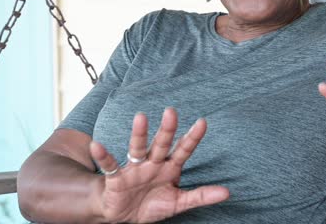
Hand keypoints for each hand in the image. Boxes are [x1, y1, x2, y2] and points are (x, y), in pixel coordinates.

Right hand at [89, 108, 228, 222]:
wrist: (124, 216)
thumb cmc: (152, 204)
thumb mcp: (179, 202)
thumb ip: (201, 195)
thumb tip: (227, 193)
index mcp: (170, 167)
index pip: (183, 150)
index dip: (192, 138)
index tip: (203, 122)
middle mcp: (152, 163)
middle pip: (161, 144)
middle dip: (167, 129)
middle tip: (171, 112)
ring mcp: (134, 169)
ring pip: (137, 148)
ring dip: (139, 134)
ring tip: (141, 117)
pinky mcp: (116, 179)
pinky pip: (109, 166)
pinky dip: (103, 156)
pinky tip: (97, 145)